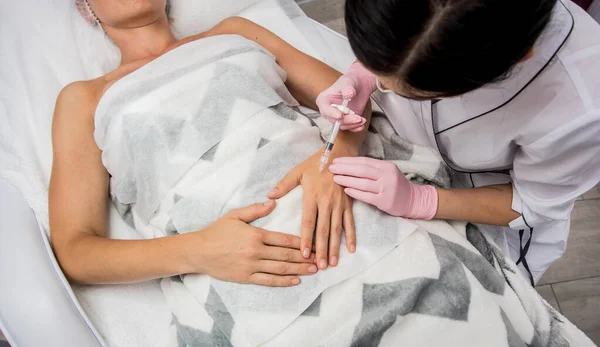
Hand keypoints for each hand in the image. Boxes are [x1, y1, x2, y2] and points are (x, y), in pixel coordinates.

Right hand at [190, 200, 317, 286]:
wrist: (198, 251)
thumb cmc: (216, 232)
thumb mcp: (235, 215)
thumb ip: (255, 210)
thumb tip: (272, 202)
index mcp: (255, 234)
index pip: (283, 239)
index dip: (301, 242)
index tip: (313, 243)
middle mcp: (256, 251)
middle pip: (286, 255)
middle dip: (304, 257)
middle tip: (319, 259)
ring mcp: (251, 266)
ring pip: (280, 269)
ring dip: (299, 269)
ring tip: (313, 270)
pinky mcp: (246, 277)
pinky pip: (268, 280)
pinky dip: (283, 281)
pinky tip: (295, 280)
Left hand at [267, 151, 355, 269]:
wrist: (339, 154)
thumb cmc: (316, 164)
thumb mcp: (297, 171)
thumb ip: (284, 184)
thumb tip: (269, 195)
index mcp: (312, 196)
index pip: (308, 222)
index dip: (306, 239)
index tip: (304, 254)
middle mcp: (327, 203)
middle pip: (323, 230)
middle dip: (322, 250)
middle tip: (320, 266)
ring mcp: (339, 204)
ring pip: (337, 230)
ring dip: (335, 247)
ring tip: (332, 263)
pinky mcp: (349, 204)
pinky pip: (350, 222)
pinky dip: (351, 236)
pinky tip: (350, 250)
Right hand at [316, 62, 377, 131]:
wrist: (360, 85)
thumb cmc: (350, 81)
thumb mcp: (348, 82)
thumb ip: (348, 88)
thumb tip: (348, 94)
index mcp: (324, 100)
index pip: (325, 109)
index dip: (331, 113)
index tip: (340, 115)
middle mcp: (329, 111)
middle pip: (334, 120)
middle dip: (346, 120)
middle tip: (357, 118)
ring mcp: (337, 116)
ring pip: (342, 125)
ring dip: (353, 124)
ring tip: (362, 119)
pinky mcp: (346, 120)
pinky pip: (349, 127)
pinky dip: (356, 127)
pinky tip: (361, 125)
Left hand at [329, 157, 438, 219]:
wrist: (412, 200)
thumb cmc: (394, 184)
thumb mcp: (386, 172)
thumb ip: (372, 168)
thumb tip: (348, 164)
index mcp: (386, 166)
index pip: (364, 161)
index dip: (348, 160)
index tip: (336, 160)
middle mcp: (387, 176)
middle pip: (362, 170)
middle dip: (345, 168)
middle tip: (331, 168)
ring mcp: (387, 189)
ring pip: (363, 183)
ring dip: (347, 180)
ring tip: (335, 178)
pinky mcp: (385, 201)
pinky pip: (367, 196)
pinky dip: (355, 193)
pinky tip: (346, 190)